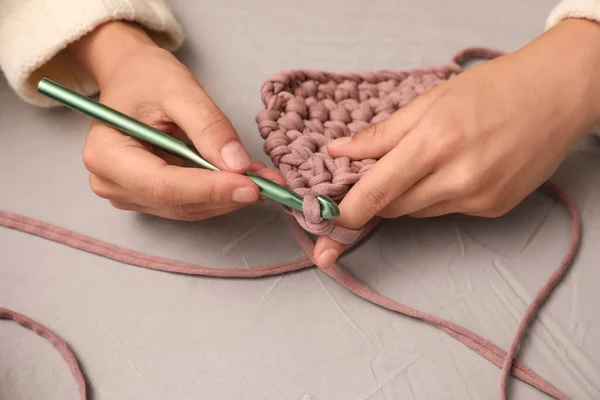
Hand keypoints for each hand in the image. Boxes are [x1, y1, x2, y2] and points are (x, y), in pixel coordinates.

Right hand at [68, 21, 281, 220]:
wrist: (132, 77)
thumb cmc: (146, 77)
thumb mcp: (179, 88)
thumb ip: (208, 126)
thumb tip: (236, 164)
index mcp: (106, 154)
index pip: (163, 186)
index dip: (211, 189)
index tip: (252, 185)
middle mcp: (111, 183)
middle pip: (178, 202)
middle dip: (227, 194)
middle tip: (269, 182)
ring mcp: (129, 194)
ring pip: (189, 208)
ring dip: (229, 196)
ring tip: (262, 177)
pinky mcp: (148, 197)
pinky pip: (190, 203)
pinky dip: (220, 193)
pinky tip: (243, 178)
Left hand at [314, 18, 599, 267]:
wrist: (556, 95)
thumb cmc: (491, 89)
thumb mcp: (428, 102)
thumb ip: (380, 134)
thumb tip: (338, 152)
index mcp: (434, 144)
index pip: (376, 192)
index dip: (347, 213)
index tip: (328, 221)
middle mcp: (457, 178)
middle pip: (393, 207)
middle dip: (378, 195)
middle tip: (381, 172)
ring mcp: (478, 198)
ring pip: (418, 211)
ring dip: (410, 194)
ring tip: (432, 159)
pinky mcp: (494, 209)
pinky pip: (447, 211)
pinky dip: (439, 196)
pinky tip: (459, 168)